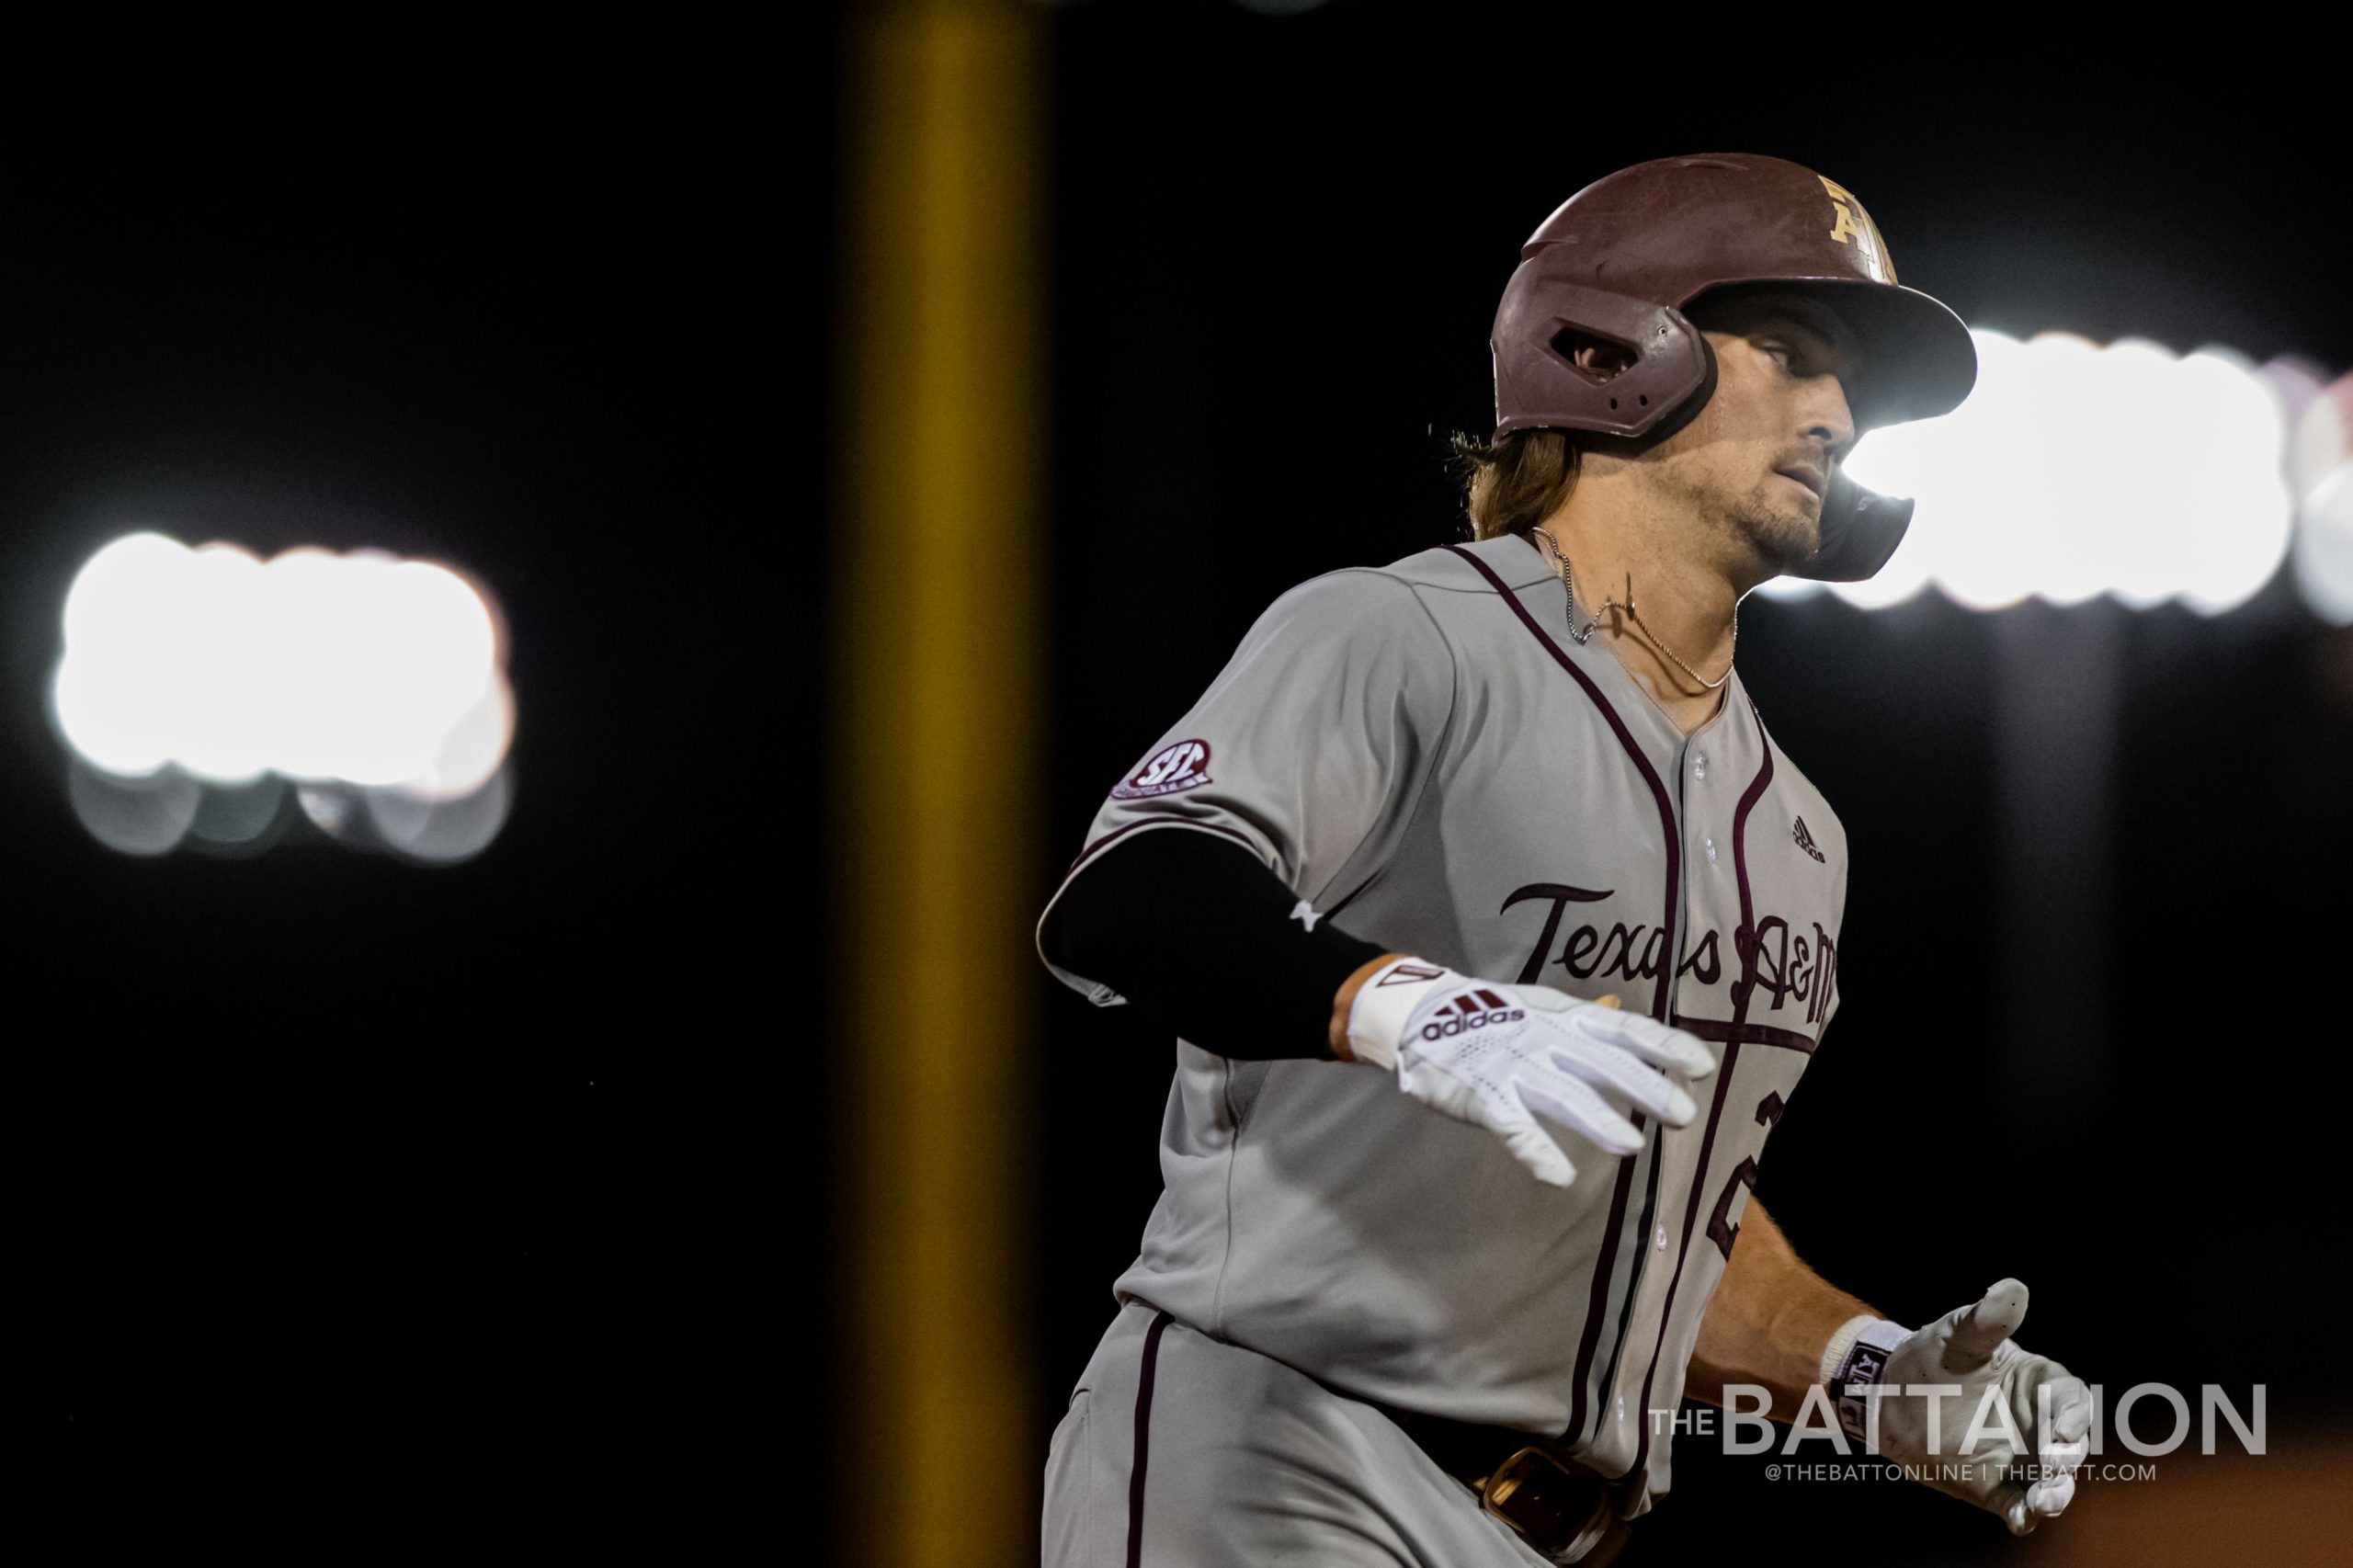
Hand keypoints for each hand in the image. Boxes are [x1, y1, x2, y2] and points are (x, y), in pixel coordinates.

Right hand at [1342, 957, 1714, 1185]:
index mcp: (1565, 1017)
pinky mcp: (1482, 1096)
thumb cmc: (1494, 1017)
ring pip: (1560, 1094)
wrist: (1422, 1017)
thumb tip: (1625, 1014)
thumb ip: (1587, 1021)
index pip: (1623, 1029)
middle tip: (1684, 1114)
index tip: (1702, 1066)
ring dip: (1595, 1119)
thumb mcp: (1544, 1010)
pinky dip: (1534, 1150)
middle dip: (1644, 1088)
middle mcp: (1546, 1039)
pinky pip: (1512, 1126)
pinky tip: (1558, 1176)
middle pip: (1601, 1063)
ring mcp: (1513, 1067)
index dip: (1662, 1045)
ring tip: (1631, 1147)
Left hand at [1840, 1280, 2090, 1532]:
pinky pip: (2016, 1503)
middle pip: (2068, 1446)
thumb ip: (1987, 1319)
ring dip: (2054, 1494)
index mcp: (2038, 1384)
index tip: (2061, 1429)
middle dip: (2067, 1460)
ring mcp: (2019, 1458)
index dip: (2073, 1416)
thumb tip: (2012, 1287)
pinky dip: (2023, 1515)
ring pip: (2051, 1482)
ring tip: (2044, 1503)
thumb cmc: (1931, 1356)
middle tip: (2054, 1470)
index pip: (2070, 1400)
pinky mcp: (1995, 1485)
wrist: (1889, 1393)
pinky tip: (2021, 1520)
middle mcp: (2037, 1424)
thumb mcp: (1957, 1334)